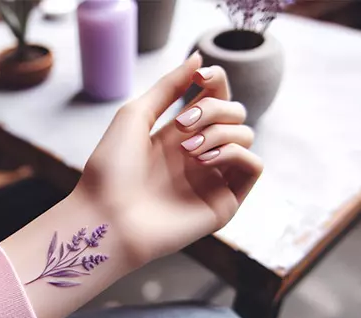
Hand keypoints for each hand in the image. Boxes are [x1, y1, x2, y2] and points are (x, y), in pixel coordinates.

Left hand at [74, 53, 263, 265]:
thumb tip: (199, 57)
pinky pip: (253, 166)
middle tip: (183, 125)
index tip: (200, 77)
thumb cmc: (111, 170)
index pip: (215, 98)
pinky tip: (206, 159)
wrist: (107, 217)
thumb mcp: (135, 116)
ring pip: (246, 136)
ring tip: (190, 149)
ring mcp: (212, 179)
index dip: (215, 80)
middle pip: (234, 113)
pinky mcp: (224, 203)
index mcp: (177, 135)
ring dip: (221, 131)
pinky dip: (236, 153)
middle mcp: (198, 155)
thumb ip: (169, 86)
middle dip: (214, 108)